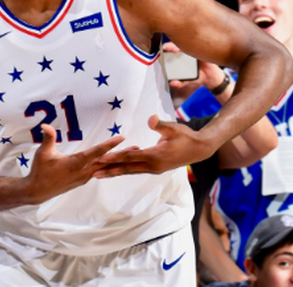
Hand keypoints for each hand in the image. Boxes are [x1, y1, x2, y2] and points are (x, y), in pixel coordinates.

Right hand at [24, 125, 124, 203]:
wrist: (38, 191)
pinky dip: (110, 165)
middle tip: (138, 148)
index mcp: (75, 163)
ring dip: (119, 160)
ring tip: (132, 153)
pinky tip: (117, 162)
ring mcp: (85, 177)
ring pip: (105, 167)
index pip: (96, 152)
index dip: (109, 144)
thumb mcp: (42, 153)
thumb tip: (45, 125)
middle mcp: (83, 171)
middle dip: (123, 154)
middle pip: (106, 161)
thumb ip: (47, 138)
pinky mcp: (84, 179)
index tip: (122, 138)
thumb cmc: (40, 170)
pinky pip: (100, 171)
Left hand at [94, 115, 213, 177]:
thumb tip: (151, 118)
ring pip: (130, 171)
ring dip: (114, 172)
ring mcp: (154, 169)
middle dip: (109, 169)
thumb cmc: (186, 136)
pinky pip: (136, 169)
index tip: (101, 159)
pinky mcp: (155, 168)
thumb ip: (160, 124)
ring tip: (98, 174)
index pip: (130, 157)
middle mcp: (153, 166)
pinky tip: (115, 168)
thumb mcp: (174, 128)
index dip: (114, 157)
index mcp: (155, 156)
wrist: (199, 149)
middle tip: (92, 172)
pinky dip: (124, 169)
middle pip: (126, 168)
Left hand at [162, 42, 224, 90]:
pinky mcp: (203, 49)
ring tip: (175, 50)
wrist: (212, 77)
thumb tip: (171, 83)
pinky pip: (198, 45)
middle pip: (178, 43)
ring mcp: (195, 49)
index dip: (167, 47)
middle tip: (167, 47)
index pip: (172, 49)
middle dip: (171, 44)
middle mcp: (188, 51)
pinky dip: (193, 45)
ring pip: (187, 42)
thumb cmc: (199, 76)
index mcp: (182, 57)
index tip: (163, 48)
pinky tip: (189, 48)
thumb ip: (180, 83)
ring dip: (180, 44)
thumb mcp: (188, 81)